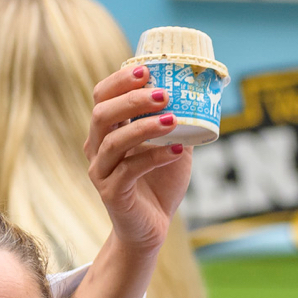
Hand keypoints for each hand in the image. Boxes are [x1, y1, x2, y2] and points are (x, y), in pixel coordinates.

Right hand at [85, 64, 191, 254]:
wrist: (151, 228)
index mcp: (106, 132)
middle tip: (162, 93)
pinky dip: (154, 157)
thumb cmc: (159, 185)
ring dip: (144, 127)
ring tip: (173, 119)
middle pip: (103, 113)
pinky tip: (176, 151)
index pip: (102, 97)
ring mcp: (101, 170)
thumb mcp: (172, 149)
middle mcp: (96, 148)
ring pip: (114, 141)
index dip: (119, 81)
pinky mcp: (111, 192)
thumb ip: (178, 125)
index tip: (146, 69)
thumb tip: (201, 97)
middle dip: (132, 99)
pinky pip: (129, 170)